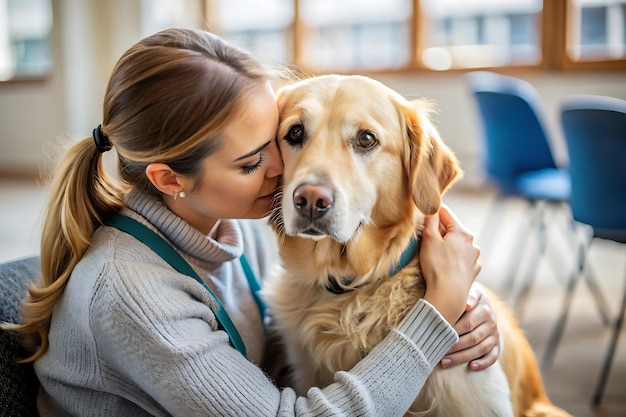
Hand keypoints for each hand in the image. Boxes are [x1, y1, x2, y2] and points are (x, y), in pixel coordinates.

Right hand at [421, 205, 480, 324]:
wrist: (448, 296)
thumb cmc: (437, 266)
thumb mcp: (429, 239)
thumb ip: (430, 220)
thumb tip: (432, 208)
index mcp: (462, 232)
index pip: (445, 213)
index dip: (432, 214)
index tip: (422, 219)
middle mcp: (472, 243)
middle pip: (452, 229)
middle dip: (439, 232)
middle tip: (425, 241)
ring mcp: (474, 258)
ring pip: (457, 245)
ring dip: (447, 246)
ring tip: (434, 256)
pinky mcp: (473, 271)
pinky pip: (461, 259)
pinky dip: (453, 259)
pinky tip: (445, 267)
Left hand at [440, 283, 499, 370]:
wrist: (480, 302)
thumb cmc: (467, 298)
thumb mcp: (470, 292)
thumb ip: (468, 296)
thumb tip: (467, 305)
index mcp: (484, 310)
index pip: (467, 324)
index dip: (452, 332)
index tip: (438, 338)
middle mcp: (491, 323)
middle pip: (472, 338)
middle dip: (454, 347)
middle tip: (438, 352)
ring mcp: (495, 335)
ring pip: (480, 349)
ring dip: (462, 357)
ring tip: (445, 362)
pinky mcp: (497, 345)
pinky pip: (492, 357)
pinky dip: (483, 363)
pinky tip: (471, 367)